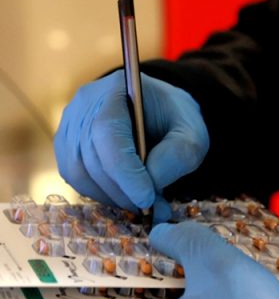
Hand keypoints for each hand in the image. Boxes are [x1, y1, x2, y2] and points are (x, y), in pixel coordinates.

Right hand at [54, 70, 208, 221]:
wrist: (157, 113)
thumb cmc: (174, 121)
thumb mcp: (192, 134)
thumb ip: (178, 155)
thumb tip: (151, 183)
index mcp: (117, 90)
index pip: (108, 133)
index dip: (125, 172)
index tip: (147, 199)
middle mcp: (85, 105)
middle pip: (92, 158)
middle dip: (123, 191)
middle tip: (152, 208)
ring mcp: (71, 126)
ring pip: (80, 174)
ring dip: (112, 197)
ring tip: (141, 202)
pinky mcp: (67, 147)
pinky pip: (77, 180)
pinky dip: (101, 194)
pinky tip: (125, 194)